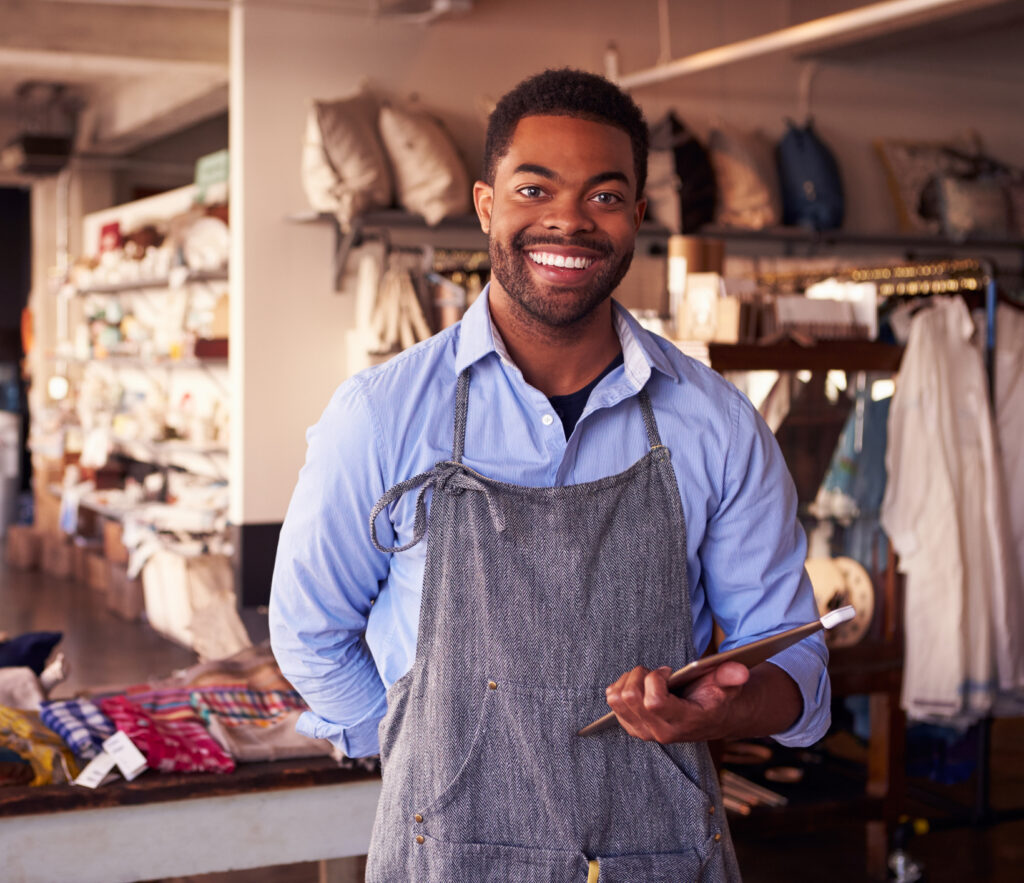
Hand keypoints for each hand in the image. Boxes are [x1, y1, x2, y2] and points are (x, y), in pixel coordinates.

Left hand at [604, 662, 749, 742]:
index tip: (668, 671)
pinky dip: (622, 687)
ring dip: (630, 680)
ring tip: (649, 679)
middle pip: (629, 697)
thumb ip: (731, 676)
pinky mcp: (632, 727)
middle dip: (640, 675)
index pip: (653, 702)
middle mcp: (660, 732)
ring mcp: (644, 732)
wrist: (712, 719)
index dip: (655, 679)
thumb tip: (740, 670)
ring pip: (616, 698)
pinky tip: (641, 687)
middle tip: (657, 673)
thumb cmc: (717, 697)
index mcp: (683, 722)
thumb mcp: (728, 685)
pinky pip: (612, 701)